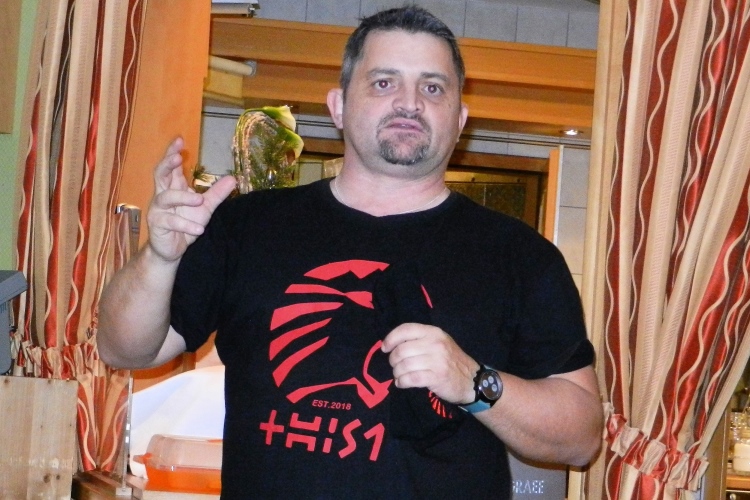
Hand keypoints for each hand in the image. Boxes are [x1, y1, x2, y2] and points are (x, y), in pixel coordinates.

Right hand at [146, 137, 236, 261]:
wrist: (174, 249)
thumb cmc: (186, 223)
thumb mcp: (205, 207)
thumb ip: (217, 193)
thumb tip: (233, 178)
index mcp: (173, 187)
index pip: (171, 167)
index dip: (173, 153)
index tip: (180, 140)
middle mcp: (162, 195)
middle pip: (160, 174)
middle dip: (166, 164)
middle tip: (176, 156)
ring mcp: (158, 210)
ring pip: (165, 198)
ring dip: (183, 198)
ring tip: (199, 200)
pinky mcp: (157, 225)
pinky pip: (171, 222)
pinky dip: (186, 224)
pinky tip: (199, 228)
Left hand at [381, 323, 478, 404]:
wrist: (473, 380)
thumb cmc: (451, 361)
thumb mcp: (439, 343)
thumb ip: (419, 340)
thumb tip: (392, 344)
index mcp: (433, 332)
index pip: (405, 329)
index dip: (391, 339)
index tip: (385, 348)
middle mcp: (435, 344)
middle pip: (401, 350)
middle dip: (393, 360)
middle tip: (395, 366)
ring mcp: (436, 361)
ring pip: (404, 365)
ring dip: (397, 373)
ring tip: (399, 376)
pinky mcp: (436, 377)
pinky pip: (410, 378)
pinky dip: (402, 382)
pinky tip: (402, 383)